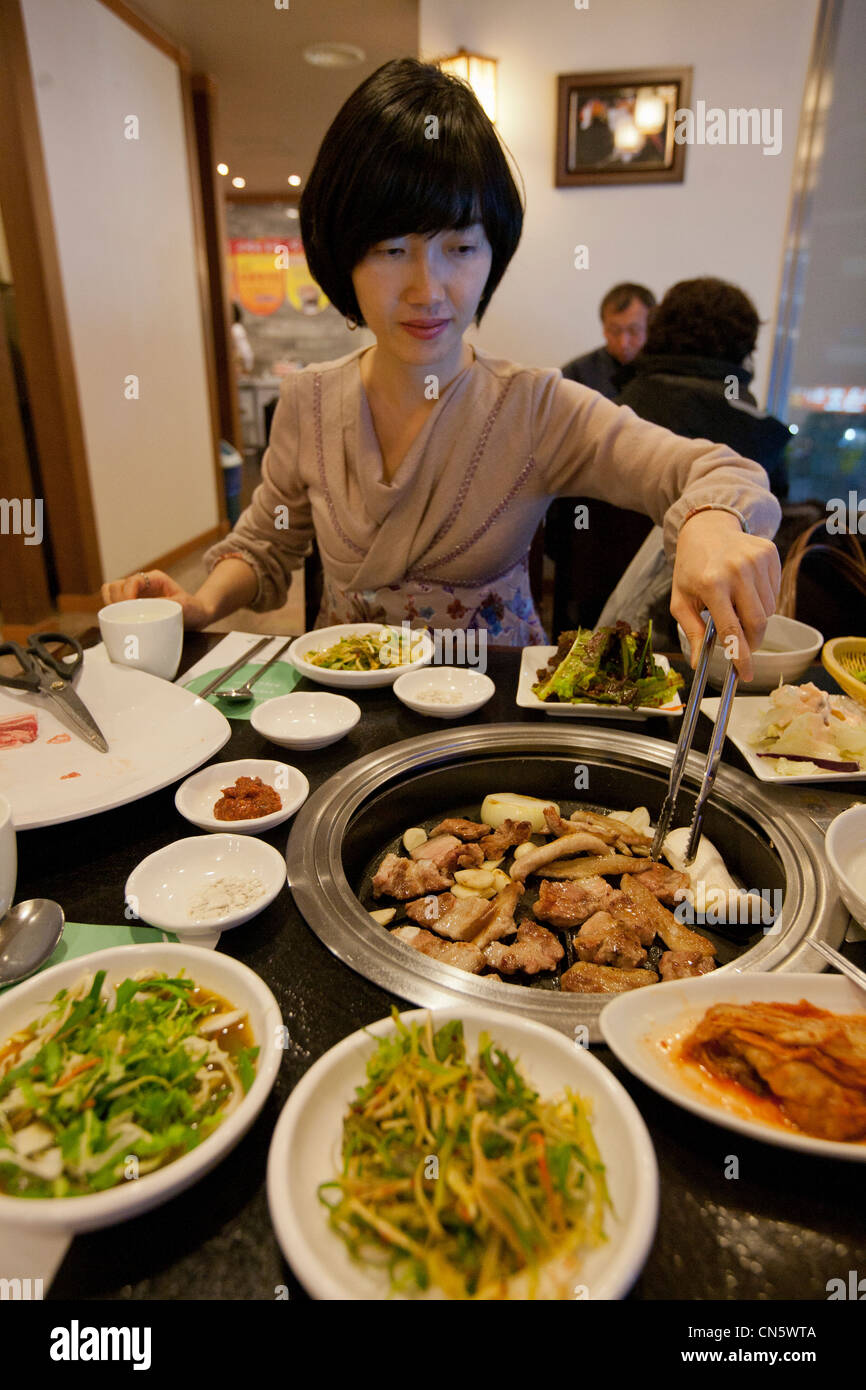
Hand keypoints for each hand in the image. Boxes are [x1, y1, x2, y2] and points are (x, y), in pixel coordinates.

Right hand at [100, 570, 211, 629]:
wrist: (197, 615)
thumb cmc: (192, 609)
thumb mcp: (184, 606)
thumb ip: (167, 607)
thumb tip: (147, 614)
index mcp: (155, 579)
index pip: (133, 581)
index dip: (127, 593)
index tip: (130, 607)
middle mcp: (142, 584)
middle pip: (116, 585)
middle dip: (116, 600)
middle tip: (124, 616)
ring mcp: (135, 594)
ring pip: (111, 593)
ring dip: (111, 605)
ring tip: (120, 618)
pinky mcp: (132, 605)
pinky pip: (114, 605)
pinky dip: (112, 612)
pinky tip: (120, 622)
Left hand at [670, 512, 780, 681]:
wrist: (707, 528)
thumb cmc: (691, 568)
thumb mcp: (681, 600)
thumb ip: (691, 631)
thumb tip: (697, 662)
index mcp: (711, 584)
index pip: (731, 630)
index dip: (741, 657)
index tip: (745, 675)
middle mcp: (737, 571)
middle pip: (757, 624)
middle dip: (752, 642)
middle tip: (743, 645)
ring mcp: (756, 561)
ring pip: (768, 610)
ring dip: (755, 618)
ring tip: (736, 605)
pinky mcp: (770, 554)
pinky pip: (774, 592)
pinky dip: (763, 600)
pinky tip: (746, 588)